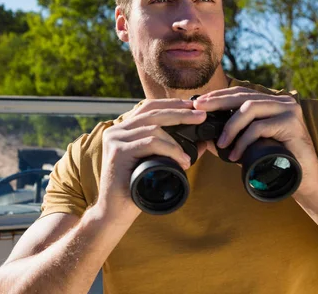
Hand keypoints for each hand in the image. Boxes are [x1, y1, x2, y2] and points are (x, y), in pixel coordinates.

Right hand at [97, 99, 207, 221]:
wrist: (115, 212)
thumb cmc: (136, 189)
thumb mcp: (157, 164)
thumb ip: (174, 150)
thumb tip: (202, 143)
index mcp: (122, 129)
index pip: (148, 107)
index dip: (171, 104)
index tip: (193, 106)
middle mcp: (116, 131)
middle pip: (152, 113)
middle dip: (180, 113)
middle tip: (201, 115)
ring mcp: (115, 140)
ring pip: (153, 129)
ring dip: (176, 142)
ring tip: (188, 157)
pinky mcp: (117, 152)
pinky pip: (150, 143)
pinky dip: (169, 150)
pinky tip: (181, 160)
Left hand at [192, 86, 317, 197]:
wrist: (304, 179)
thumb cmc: (275, 161)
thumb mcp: (248, 147)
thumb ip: (230, 139)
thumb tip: (204, 139)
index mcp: (272, 102)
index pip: (241, 93)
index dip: (219, 96)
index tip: (199, 103)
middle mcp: (282, 101)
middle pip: (243, 96)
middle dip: (217, 103)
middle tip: (199, 111)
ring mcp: (288, 109)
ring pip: (250, 109)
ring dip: (231, 126)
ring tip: (221, 143)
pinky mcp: (292, 123)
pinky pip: (259, 127)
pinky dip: (243, 141)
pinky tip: (235, 155)